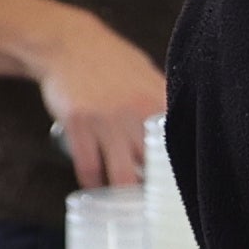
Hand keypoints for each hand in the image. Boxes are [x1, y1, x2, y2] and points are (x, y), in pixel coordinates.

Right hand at [18, 0, 171, 190]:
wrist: (67, 43)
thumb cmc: (109, 59)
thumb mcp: (144, 72)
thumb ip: (162, 99)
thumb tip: (181, 121)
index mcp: (156, 99)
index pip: (176, 144)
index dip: (179, 170)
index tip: (178, 186)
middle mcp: (135, 111)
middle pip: (152, 165)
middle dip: (155, 188)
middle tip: (155, 203)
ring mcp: (105, 120)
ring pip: (121, 174)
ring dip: (125, 195)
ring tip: (128, 205)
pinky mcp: (78, 125)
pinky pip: (88, 166)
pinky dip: (93, 182)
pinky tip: (96, 188)